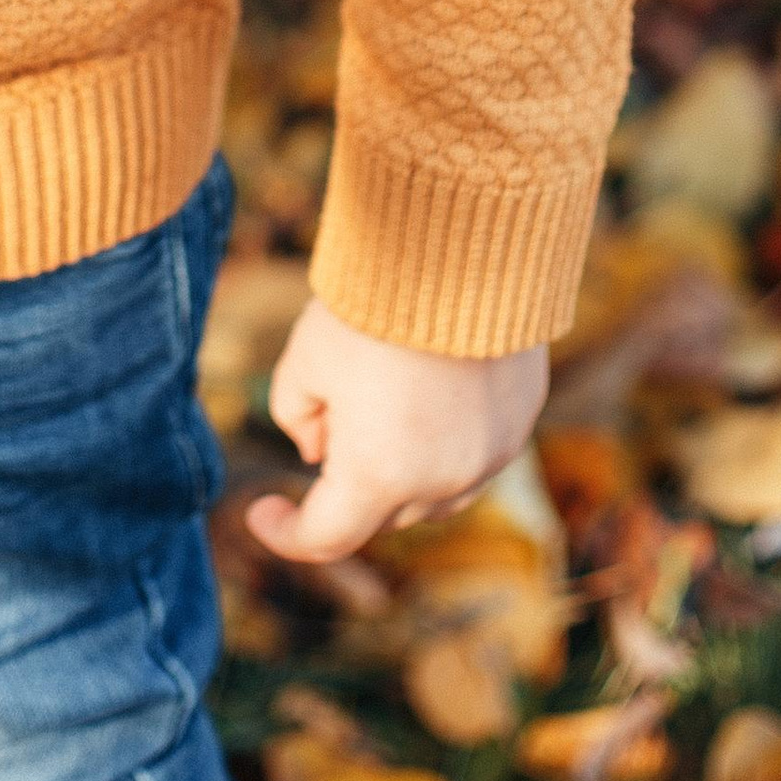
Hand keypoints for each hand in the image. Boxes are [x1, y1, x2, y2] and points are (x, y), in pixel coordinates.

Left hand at [244, 298, 548, 565]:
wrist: (464, 244)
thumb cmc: (374, 303)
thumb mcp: (306, 356)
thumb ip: (296, 413)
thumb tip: (316, 448)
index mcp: (379, 474)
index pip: (326, 536)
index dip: (285, 533)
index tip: (260, 509)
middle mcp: (442, 481)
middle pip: (383, 513)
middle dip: (348, 486)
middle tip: (326, 422)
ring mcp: (490, 455)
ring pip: (434, 491)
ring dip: (400, 472)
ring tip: (379, 401)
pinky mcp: (521, 420)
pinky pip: (475, 455)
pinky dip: (444, 442)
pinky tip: (427, 389)